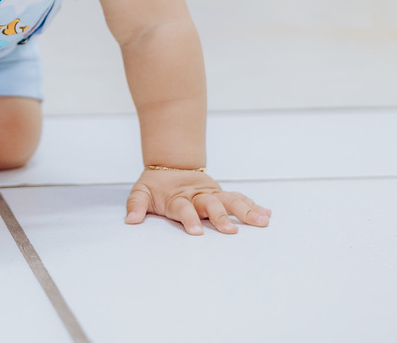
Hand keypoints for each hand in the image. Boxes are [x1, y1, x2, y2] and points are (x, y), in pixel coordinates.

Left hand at [125, 169, 271, 234]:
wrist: (170, 164)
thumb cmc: (156, 183)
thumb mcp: (141, 192)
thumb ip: (136, 205)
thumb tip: (130, 220)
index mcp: (178, 198)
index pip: (184, 209)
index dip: (189, 219)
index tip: (197, 232)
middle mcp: (198, 196)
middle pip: (211, 206)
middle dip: (221, 218)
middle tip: (231, 231)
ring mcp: (211, 195)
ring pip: (230, 201)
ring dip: (246, 211)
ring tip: (262, 221)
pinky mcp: (220, 195)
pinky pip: (239, 199)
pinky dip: (252, 205)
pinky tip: (266, 213)